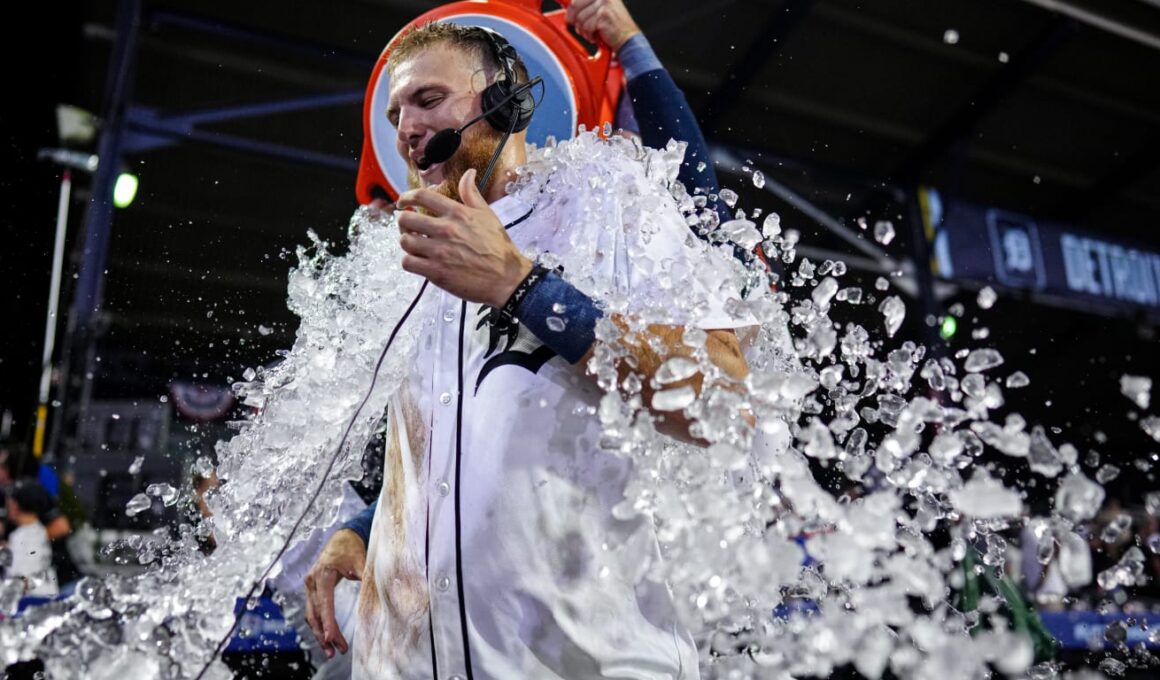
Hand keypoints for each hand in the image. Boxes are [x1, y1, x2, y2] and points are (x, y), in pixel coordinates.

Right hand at [304, 529, 365, 658]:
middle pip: (316, 613)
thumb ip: (367, 576)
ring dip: (320, 633)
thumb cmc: (352, 548)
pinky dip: (319, 625)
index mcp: (323, 574)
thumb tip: (380, 591)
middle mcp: (312, 581)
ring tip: (331, 651)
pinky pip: (313, 611)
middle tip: (335, 652)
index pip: (324, 603)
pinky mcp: (312, 590)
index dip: (328, 621)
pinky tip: (326, 638)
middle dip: (324, 634)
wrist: (342, 537)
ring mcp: (310, 586)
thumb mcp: (361, 560)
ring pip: (311, 615)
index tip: (331, 638)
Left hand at [395, 169, 531, 306]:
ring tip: (415, 245)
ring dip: (406, 242)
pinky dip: (409, 262)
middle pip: (406, 219)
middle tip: (408, 227)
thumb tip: (469, 173)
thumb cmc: (499, 248)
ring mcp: (440, 251)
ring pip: (405, 241)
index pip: (421, 196)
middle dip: (403, 222)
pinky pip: (408, 263)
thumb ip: (472, 194)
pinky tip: (418, 261)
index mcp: (457, 213)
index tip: (403, 202)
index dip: (406, 197)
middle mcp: (446, 230)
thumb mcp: (488, 215)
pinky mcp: (436, 272)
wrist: (507, 278)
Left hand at [565, 0, 640, 51]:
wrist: (628, 40)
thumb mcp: (601, 11)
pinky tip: (596, 36)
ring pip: (580, 18)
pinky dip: (589, 35)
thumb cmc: (615, 28)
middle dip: (574, 20)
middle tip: (579, 28)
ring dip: (583, 30)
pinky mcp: (603, 15)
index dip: (571, 9)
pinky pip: (586, 26)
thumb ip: (588, 7)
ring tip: (592, 33)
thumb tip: (570, 9)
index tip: (569, 17)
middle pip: (575, 6)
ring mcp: (604, 4)